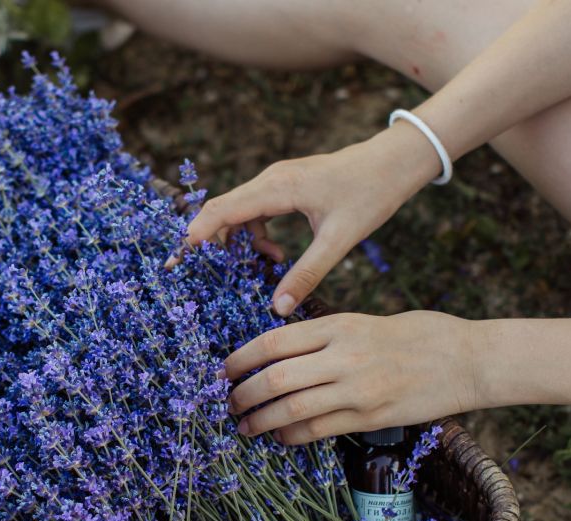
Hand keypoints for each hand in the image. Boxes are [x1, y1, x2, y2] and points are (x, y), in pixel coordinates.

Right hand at [183, 123, 441, 316]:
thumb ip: (307, 274)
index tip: (175, 260)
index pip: (222, 210)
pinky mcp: (285, 184)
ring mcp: (276, 179)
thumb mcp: (339, 240)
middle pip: (224, 210)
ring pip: (239, 211)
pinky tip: (277, 254)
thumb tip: (277, 309)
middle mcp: (270, 179)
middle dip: (211, 242)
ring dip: (241, 241)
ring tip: (266, 265)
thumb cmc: (371, 194)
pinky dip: (256, 233)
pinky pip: (256, 210)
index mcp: (277, 188)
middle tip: (202, 275)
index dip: (196, 235)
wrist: (395, 161)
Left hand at [225, 312, 478, 443]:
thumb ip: (325, 337)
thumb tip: (282, 354)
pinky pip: (318, 430)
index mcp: (339, 326)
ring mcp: (357, 390)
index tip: (223, 371)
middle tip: (228, 404)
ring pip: (291, 409)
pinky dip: (291, 436)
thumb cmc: (416, 335)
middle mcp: (344, 356)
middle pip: (275, 378)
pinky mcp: (371, 418)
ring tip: (245, 426)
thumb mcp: (365, 322)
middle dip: (244, 394)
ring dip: (260, 421)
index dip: (241, 359)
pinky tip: (279, 437)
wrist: (466, 359)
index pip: (274, 342)